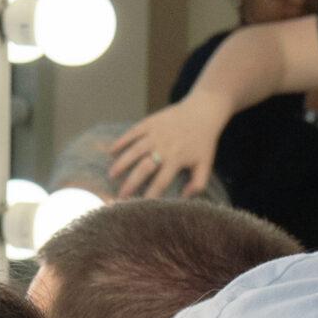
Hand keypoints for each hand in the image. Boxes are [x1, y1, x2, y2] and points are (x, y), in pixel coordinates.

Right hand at [109, 98, 227, 199]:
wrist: (204, 110)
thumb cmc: (204, 140)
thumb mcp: (206, 163)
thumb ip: (198, 183)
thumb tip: (184, 198)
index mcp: (177, 159)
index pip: (161, 182)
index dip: (150, 195)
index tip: (140, 207)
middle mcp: (164, 147)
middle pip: (144, 168)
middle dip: (131, 183)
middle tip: (119, 196)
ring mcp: (156, 134)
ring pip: (135, 150)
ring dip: (122, 162)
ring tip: (111, 175)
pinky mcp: (151, 122)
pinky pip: (133, 132)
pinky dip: (122, 141)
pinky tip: (111, 151)